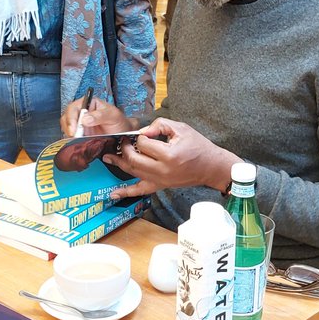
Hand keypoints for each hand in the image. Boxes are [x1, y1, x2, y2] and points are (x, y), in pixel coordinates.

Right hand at [60, 97, 129, 136]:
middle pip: (67, 118)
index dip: (71, 118)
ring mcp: (80, 124)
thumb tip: (85, 119)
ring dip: (69, 135)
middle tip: (74, 137)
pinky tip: (77, 143)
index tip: (73, 129)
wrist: (123, 133)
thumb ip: (100, 115)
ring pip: (67, 128)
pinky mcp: (80, 134)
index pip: (73, 108)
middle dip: (68, 128)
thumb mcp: (113, 116)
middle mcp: (82, 112)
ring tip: (76, 140)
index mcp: (88, 103)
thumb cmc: (119, 121)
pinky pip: (72, 137)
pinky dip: (72, 141)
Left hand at [108, 118, 237, 200]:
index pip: (144, 144)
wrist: (211, 166)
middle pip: (134, 159)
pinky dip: (126, 192)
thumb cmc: (198, 146)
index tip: (144, 134)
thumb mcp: (181, 128)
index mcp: (169, 155)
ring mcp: (160, 180)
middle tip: (123, 142)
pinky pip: (140, 191)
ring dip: (120, 164)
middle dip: (125, 149)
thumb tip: (143, 132)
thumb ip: (160, 125)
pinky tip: (113, 194)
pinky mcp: (160, 186)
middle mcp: (163, 170)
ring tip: (107, 158)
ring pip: (134, 172)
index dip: (140, 137)